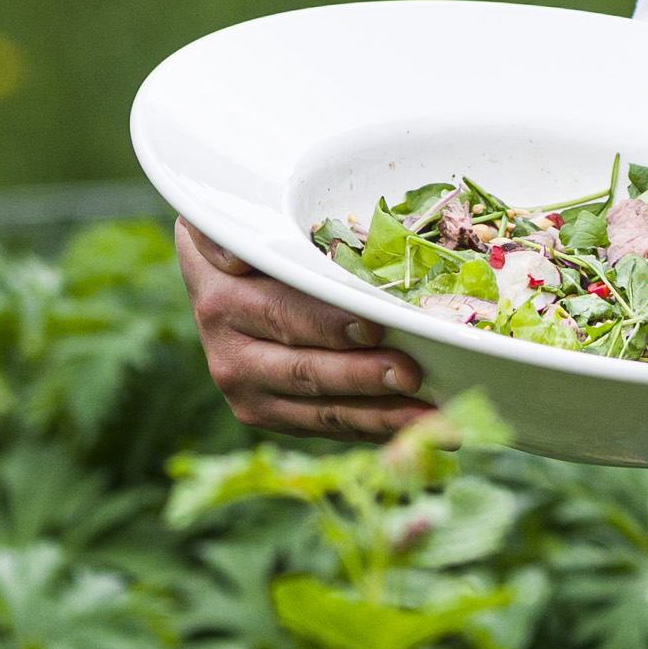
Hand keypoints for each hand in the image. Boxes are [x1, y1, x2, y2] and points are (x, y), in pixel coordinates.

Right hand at [180, 219, 427, 440]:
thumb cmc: (243, 243)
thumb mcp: (230, 219)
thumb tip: (236, 259)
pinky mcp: (268, 416)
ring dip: (381, 415)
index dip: (327, 323)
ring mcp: (247, 392)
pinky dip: (376, 429)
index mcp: (223, 301)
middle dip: (362, 375)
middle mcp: (228, 354)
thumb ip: (237, 227)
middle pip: (304, 371)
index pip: (281, 312)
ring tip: (433, 418)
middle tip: (412, 374)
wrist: (214, 289)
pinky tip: (421, 429)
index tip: (373, 326)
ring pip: (321, 409)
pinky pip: (328, 426)